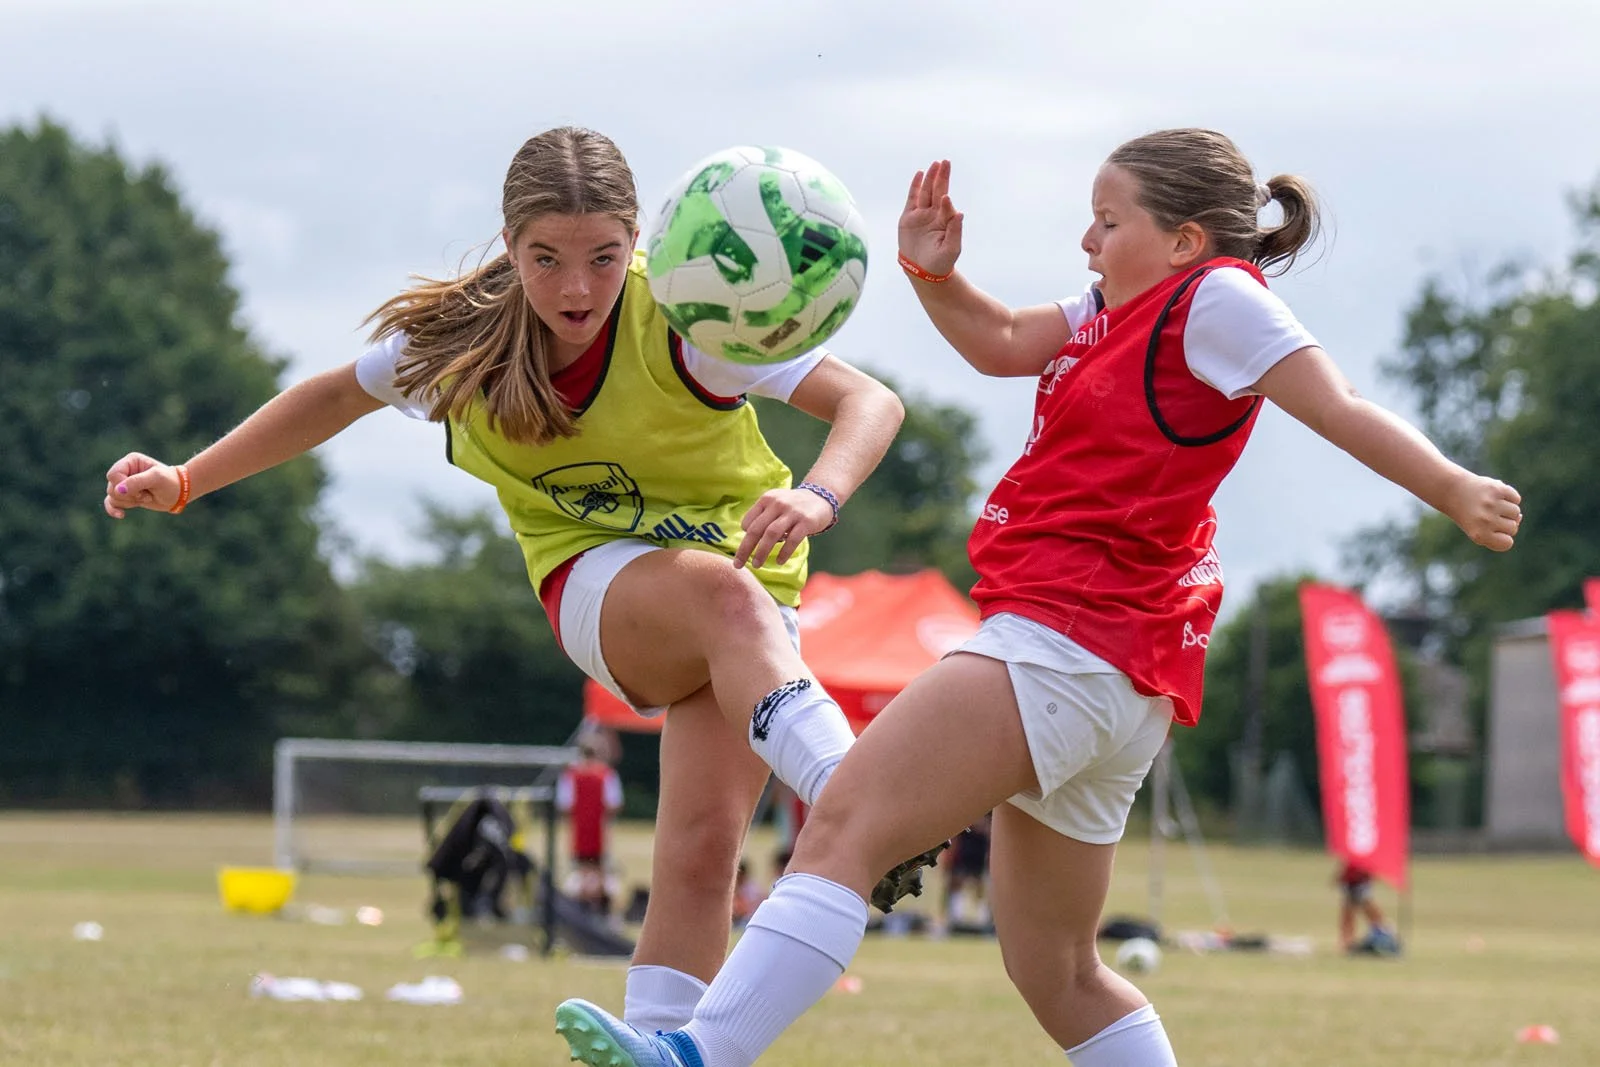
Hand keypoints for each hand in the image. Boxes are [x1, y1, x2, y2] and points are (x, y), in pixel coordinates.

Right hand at [104, 452, 181, 517]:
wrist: (178, 494)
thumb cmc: (170, 482)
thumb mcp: (156, 478)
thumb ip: (137, 482)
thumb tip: (118, 490)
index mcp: (130, 461)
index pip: (113, 475)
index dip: (124, 486)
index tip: (142, 489)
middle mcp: (124, 471)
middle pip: (112, 488)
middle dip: (130, 495)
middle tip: (147, 494)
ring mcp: (123, 484)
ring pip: (112, 497)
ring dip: (130, 502)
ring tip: (146, 497)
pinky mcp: (125, 496)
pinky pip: (110, 503)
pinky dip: (113, 510)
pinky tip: (121, 515)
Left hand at [733, 488, 835, 569]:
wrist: (821, 497)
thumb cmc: (793, 506)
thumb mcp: (776, 503)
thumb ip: (762, 516)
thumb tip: (748, 537)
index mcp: (766, 499)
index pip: (748, 520)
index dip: (744, 536)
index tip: (745, 548)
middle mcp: (777, 504)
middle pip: (756, 529)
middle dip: (745, 548)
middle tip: (738, 564)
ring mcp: (792, 512)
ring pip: (771, 534)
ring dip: (762, 552)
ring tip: (757, 565)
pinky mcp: (806, 521)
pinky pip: (792, 540)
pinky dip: (784, 552)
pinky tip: (779, 562)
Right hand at [899, 159, 962, 278]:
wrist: (922, 271)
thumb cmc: (941, 261)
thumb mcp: (951, 249)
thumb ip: (955, 231)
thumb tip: (959, 213)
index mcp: (945, 221)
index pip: (946, 205)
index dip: (946, 201)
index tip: (945, 199)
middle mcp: (934, 214)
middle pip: (938, 191)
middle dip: (942, 177)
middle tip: (945, 162)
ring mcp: (921, 214)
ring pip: (926, 192)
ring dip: (930, 178)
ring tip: (936, 165)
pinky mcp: (908, 217)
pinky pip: (912, 198)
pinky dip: (916, 186)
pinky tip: (920, 174)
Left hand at [1445, 473, 1520, 550]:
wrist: (1452, 490)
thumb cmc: (1468, 514)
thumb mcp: (1479, 528)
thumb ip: (1501, 530)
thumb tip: (1519, 517)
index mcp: (1479, 535)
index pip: (1507, 544)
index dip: (1503, 538)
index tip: (1492, 531)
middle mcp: (1485, 520)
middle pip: (1513, 528)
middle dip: (1504, 523)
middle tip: (1487, 515)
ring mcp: (1491, 504)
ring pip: (1516, 512)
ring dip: (1507, 509)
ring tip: (1490, 504)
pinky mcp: (1496, 489)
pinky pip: (1516, 498)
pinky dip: (1509, 497)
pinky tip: (1494, 495)